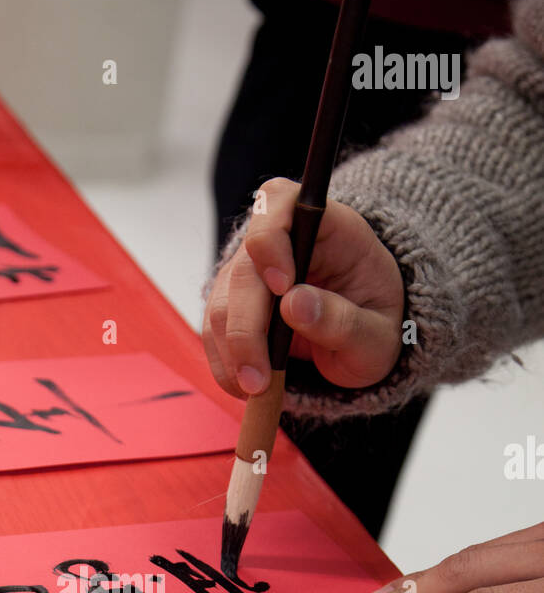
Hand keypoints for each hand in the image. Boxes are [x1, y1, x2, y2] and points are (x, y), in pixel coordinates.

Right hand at [203, 177, 404, 398]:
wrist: (365, 335)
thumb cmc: (376, 323)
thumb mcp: (378, 335)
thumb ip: (344, 320)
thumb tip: (293, 306)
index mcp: (328, 227)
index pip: (280, 203)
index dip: (271, 240)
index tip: (282, 287)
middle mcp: (281, 241)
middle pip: (243, 269)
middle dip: (245, 328)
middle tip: (259, 379)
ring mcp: (251, 271)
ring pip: (221, 302)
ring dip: (231, 351)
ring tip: (255, 389)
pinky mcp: (234, 302)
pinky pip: (214, 328)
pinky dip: (224, 361)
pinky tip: (243, 384)